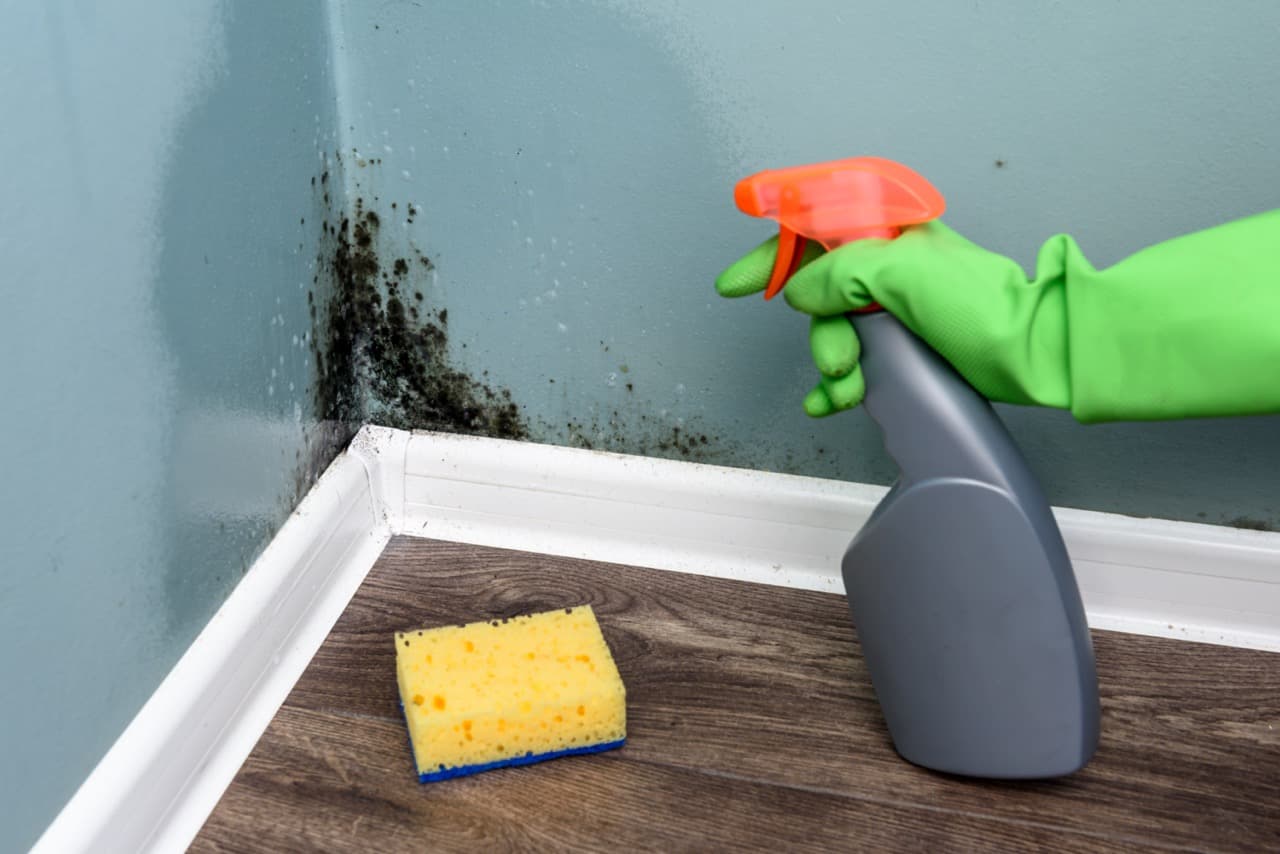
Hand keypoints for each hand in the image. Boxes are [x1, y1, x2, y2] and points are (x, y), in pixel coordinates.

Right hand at [716, 221, 1070, 416]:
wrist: (1028, 353)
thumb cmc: (980, 305)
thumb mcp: (900, 273)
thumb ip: (839, 273)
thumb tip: (801, 292)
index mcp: (885, 230)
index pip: (811, 227)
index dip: (770, 254)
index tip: (737, 284)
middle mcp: (885, 262)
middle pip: (815, 290)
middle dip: (817, 328)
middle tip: (836, 355)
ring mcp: (892, 304)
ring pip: (832, 330)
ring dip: (830, 361)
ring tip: (848, 382)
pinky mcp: (901, 341)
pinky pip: (852, 359)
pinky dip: (836, 384)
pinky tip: (829, 402)